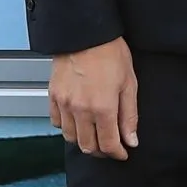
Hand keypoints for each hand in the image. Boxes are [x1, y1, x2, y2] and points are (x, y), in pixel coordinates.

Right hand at [49, 37, 137, 159]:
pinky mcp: (54, 97)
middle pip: (88, 146)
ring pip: (71, 138)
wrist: (86, 33)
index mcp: (103, 108)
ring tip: (95, 133)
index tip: (123, 152)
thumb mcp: (129, 82)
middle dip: (102, 151)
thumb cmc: (110, 52)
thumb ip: (130, 114)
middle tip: (111, 146)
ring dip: (84, 141)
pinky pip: (57, 123)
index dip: (117, 153)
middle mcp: (81, 111)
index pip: (109, 144)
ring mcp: (65, 105)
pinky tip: (77, 120)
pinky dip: (67, 127)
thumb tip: (131, 139)